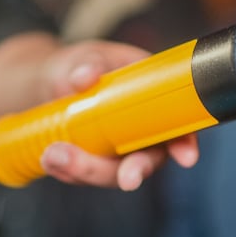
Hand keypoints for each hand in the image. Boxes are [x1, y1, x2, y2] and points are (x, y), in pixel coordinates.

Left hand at [36, 39, 198, 189]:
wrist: (51, 85)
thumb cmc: (80, 65)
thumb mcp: (84, 56)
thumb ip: (86, 63)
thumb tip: (85, 76)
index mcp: (154, 97)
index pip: (180, 124)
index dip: (186, 143)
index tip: (186, 158)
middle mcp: (143, 129)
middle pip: (149, 158)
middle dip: (134, 171)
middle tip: (127, 180)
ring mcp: (119, 150)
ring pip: (114, 173)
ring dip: (87, 171)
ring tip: (54, 155)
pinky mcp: (95, 162)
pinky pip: (86, 174)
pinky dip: (67, 170)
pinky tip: (49, 158)